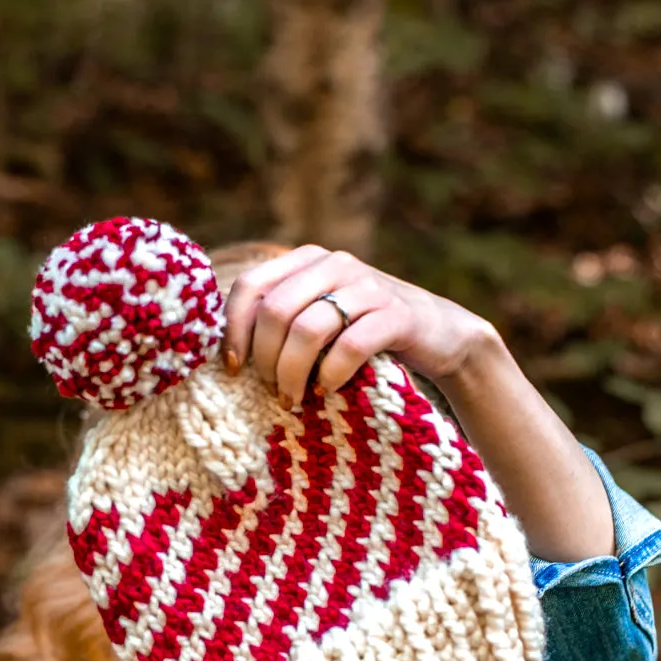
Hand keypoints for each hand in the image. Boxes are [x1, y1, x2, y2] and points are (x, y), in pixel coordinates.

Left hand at [221, 244, 495, 408]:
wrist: (439, 334)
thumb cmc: (363, 335)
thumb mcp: (318, 319)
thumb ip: (279, 321)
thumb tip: (220, 354)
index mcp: (305, 261)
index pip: (249, 286)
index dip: (233, 330)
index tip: (233, 368)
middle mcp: (334, 264)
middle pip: (274, 311)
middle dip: (266, 360)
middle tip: (274, 392)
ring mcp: (368, 285)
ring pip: (308, 328)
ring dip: (293, 372)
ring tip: (295, 399)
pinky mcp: (397, 314)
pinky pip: (350, 345)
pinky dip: (331, 374)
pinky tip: (328, 390)